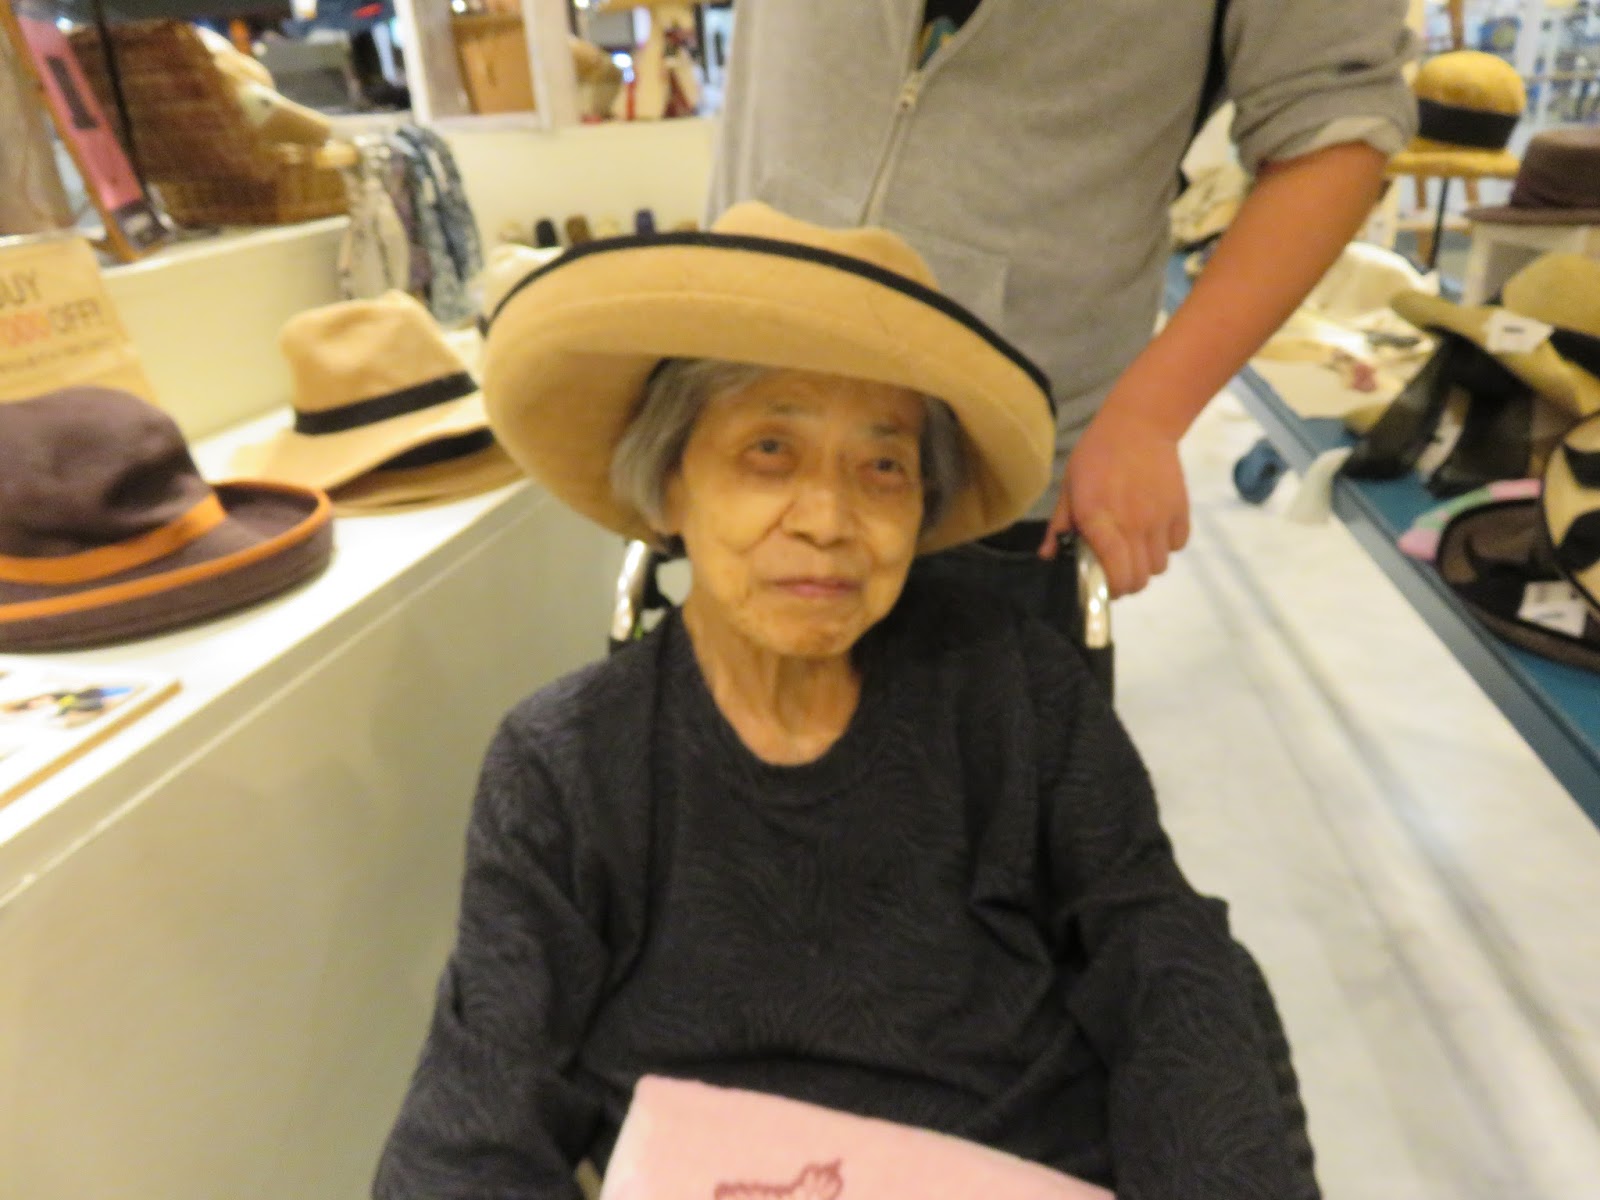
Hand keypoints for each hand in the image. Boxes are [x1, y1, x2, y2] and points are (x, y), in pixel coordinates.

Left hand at [1038, 402, 1190, 596]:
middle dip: (1127, 582)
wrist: (1139, 424)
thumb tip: (1048, 556)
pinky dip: (1166, 546)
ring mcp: (1160, 519)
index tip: (1102, 583)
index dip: (1110, 589)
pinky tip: (1154, 531)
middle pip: (1140, 579)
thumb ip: (1059, 526)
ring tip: (1135, 547)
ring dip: (1146, 564)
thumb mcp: (1068, 487)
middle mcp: (1133, 525)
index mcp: (1100, 521)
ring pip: (1160, 566)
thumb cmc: (1096, 455)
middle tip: (1117, 569)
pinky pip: (1178, 545)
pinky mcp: (1181, 510)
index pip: (1116, 575)